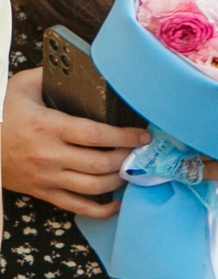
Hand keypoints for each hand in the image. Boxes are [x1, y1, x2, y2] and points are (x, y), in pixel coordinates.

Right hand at [2, 68, 145, 217]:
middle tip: (140, 153)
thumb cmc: (1, 115)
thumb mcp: (20, 88)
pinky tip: (117, 203)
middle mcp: (48, 154)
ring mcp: (46, 176)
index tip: (143, 136)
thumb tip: (75, 69)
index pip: (94, 134)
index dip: (124, 136)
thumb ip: (48, 77)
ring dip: (119, 181)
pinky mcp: (44, 192)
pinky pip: (78, 207)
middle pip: (100, 163)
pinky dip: (101, 209)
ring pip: (94, 187)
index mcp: (46, 126)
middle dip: (127, 158)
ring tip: (130, 170)